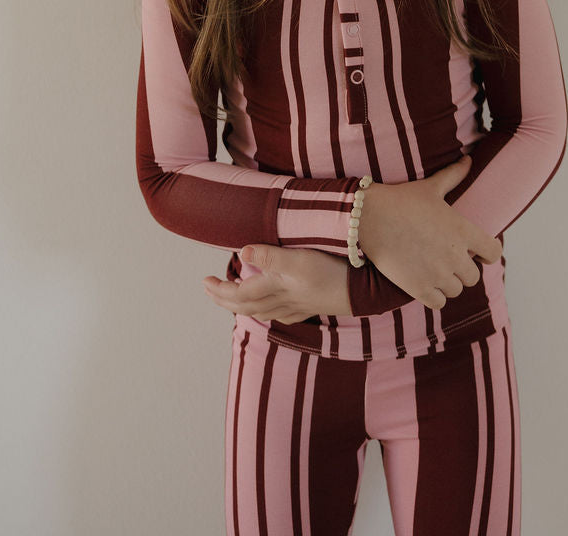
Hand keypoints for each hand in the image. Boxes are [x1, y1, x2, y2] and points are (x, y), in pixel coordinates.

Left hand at [202, 244, 351, 325]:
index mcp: (276, 288)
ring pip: (261, 312)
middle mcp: (283, 301)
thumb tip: (241, 253)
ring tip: (231, 299)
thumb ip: (270, 257)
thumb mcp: (300, 260)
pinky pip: (279, 314)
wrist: (363, 292)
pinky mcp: (309, 307)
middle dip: (224, 300)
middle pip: (246, 307)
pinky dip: (266, 310)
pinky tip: (269, 308)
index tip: (204, 281)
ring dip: (241, 306)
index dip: (220, 289)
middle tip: (208, 290)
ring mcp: (297, 307)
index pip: (239, 294)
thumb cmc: (332, 273)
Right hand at [356, 155, 501, 309]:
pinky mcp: (419, 288)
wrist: (370, 217)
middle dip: (461, 270)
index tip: (479, 253)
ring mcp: (437, 274)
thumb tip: (469, 160)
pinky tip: (423, 283)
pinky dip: (434, 296)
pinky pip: (439, 303)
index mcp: (462, 230)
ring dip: (447, 283)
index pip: (493, 252)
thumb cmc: (401, 199)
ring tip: (433, 270)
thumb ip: (453, 176)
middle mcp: (455, 255)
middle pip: (472, 277)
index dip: (488, 253)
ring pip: (455, 290)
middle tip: (446, 259)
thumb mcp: (430, 187)